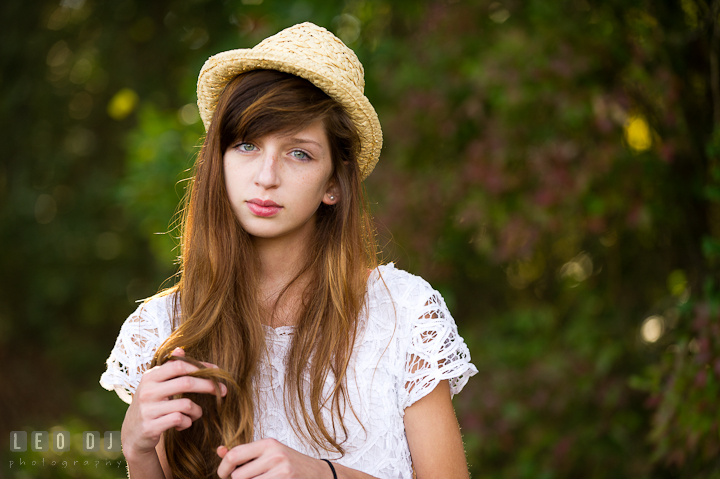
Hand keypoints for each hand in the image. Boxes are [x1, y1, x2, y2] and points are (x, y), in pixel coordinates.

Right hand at [121, 347, 227, 459]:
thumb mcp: (156, 385)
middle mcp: (148, 391)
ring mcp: (148, 409)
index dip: (201, 367)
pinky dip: (187, 422)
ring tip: (194, 414)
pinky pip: (179, 420)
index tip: (217, 372)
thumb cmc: (151, 405)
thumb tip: (180, 349)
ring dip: (197, 411)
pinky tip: (182, 424)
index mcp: (150, 377)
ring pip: (186, 404)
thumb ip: (169, 369)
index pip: (179, 365)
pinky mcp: (151, 427)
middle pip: (186, 383)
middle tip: (223, 391)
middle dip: (208, 386)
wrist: (132, 434)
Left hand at [216, 438, 331, 478]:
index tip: (223, 474)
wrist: (318, 473)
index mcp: (268, 443)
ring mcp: (281, 471)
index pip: (234, 455)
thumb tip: (220, 450)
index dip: (223, 468)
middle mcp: (274, 455)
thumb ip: (244, 453)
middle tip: (251, 478)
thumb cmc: (290, 463)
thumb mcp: (268, 453)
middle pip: (238, 476)